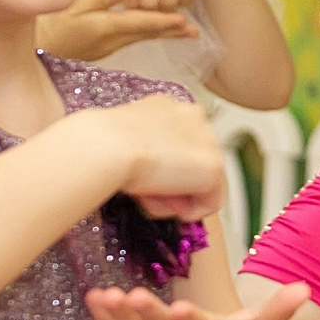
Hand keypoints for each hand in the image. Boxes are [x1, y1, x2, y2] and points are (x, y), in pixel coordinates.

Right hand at [37, 0, 197, 62]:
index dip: (161, 21)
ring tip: (188, 33)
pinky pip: (134, 41)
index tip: (182, 19)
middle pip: (147, 34)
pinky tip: (162, 32)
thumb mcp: (73, 7)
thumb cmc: (52, 24)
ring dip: (165, 35)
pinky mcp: (108, 50)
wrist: (39, 50)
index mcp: (103, 26)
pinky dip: (150, 35)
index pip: (138, 23)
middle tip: (195, 30)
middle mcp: (111, 40)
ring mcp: (110, 48)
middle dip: (172, 31)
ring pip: (143, 38)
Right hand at [99, 94, 224, 217]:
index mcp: (170, 108)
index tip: (138, 177)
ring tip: (147, 192)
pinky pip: (208, 204)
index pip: (176, 148)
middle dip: (168, 186)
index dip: (157, 171)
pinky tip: (160, 199)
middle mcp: (195, 118)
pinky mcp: (214, 167)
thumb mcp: (125, 140)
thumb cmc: (105, 143)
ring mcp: (209, 141)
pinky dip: (184, 211)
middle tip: (142, 188)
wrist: (108, 146)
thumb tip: (151, 176)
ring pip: (198, 186)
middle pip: (189, 167)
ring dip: (172, 198)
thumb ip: (145, 151)